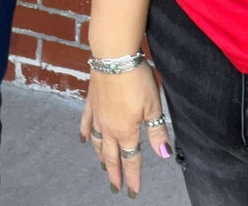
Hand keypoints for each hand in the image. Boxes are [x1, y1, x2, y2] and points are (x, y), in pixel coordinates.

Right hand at [81, 62, 171, 196]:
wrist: (114, 56)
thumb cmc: (137, 80)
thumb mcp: (153, 105)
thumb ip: (157, 132)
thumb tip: (163, 154)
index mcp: (126, 131)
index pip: (131, 159)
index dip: (133, 176)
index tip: (133, 191)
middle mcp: (109, 128)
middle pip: (111, 155)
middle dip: (115, 173)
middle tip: (115, 187)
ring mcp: (97, 115)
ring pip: (97, 142)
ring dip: (100, 156)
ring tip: (103, 167)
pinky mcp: (91, 101)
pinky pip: (86, 122)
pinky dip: (85, 133)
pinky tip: (84, 139)